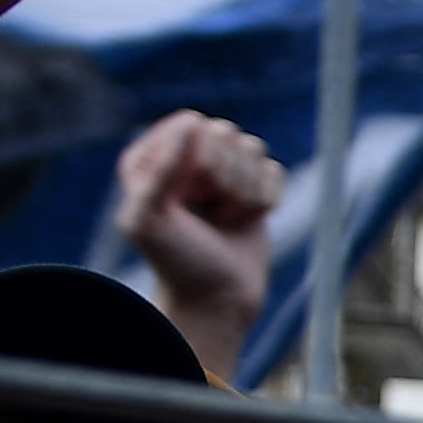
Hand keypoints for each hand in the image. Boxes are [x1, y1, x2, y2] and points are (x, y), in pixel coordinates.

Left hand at [113, 111, 283, 381]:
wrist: (216, 301)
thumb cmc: (177, 263)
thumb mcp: (148, 219)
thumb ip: (159, 168)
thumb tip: (193, 120)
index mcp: (151, 158)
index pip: (193, 126)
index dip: (198, 162)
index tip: (187, 199)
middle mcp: (184, 159)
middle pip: (227, 133)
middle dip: (225, 178)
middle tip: (208, 212)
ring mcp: (220, 172)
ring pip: (254, 149)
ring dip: (245, 192)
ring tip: (223, 220)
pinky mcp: (252, 188)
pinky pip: (274, 170)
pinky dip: (266, 200)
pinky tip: (243, 221)